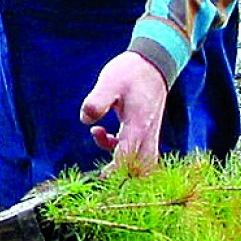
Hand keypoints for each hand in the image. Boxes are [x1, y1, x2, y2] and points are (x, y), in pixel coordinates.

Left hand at [79, 50, 168, 173]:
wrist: (154, 62)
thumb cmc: (131, 72)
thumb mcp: (109, 82)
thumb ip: (97, 101)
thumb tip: (86, 119)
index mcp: (137, 125)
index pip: (127, 157)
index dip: (114, 171)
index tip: (100, 177)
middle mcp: (147, 133)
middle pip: (142, 167)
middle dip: (123, 174)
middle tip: (101, 172)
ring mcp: (150, 132)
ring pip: (142, 161)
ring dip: (122, 161)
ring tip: (100, 136)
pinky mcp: (147, 129)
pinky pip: (139, 150)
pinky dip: (122, 149)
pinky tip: (104, 133)